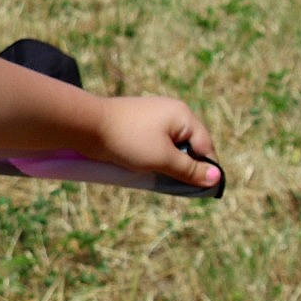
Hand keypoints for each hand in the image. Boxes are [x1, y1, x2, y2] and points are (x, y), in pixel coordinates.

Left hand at [93, 96, 220, 188]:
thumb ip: (189, 170)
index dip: (204, 168)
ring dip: (166, 161)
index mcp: (183, 115)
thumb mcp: (162, 159)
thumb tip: (216, 178)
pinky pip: (153, 141)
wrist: (85, 125)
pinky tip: (142, 165)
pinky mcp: (136, 122)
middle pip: (189, 144)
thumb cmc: (127, 141)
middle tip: (172, 183)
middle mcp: (171, 111)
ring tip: (155, 174)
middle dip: (184, 165)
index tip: (196, 188)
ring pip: (170, 144)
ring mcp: (153, 115)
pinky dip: (152, 155)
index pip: (205, 146)